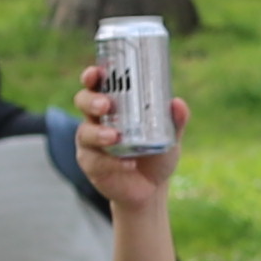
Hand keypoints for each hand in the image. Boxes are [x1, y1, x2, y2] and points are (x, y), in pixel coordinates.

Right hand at [74, 62, 179, 216]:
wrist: (152, 188)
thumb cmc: (156, 153)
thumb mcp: (169, 135)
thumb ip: (174, 120)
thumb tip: (177, 103)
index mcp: (113, 106)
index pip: (97, 85)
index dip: (93, 76)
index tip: (97, 73)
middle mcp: (97, 121)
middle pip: (83, 102)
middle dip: (91, 101)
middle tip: (105, 105)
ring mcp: (91, 143)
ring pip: (85, 132)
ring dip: (98, 133)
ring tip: (114, 137)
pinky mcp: (91, 165)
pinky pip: (96, 161)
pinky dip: (112, 161)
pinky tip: (128, 163)